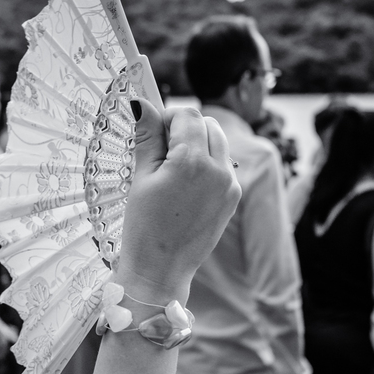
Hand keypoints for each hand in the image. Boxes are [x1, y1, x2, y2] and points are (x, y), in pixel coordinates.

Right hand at [114, 99, 241, 302]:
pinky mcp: (233, 198)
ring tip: (173, 168)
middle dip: (185, 128)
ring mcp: (230, 184)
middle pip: (207, 124)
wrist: (161, 269)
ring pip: (219, 143)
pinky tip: (185, 186)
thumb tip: (141, 104)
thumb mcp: (140, 178)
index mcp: (192, 161)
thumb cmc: (144, 226)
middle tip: (160, 150)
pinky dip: (207, 164)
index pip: (187, 115)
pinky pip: (223, 166)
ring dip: (198, 143)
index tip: (152, 133)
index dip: (167, 118)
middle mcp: (219, 169)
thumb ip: (147, 137)